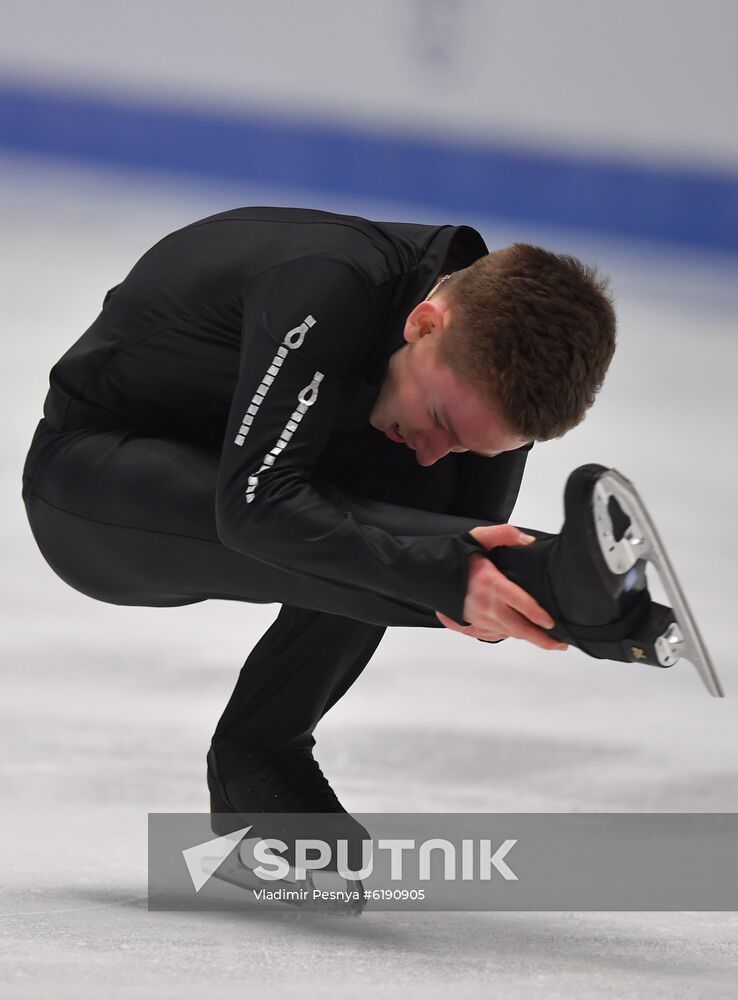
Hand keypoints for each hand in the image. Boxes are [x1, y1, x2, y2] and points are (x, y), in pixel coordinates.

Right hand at [435, 524, 567, 651]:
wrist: (427, 574)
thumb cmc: (455, 556)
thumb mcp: (478, 537)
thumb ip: (505, 534)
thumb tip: (529, 541)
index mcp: (491, 584)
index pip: (520, 603)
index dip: (538, 615)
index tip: (552, 623)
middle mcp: (485, 606)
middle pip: (518, 628)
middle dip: (541, 639)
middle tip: (559, 644)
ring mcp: (477, 619)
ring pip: (507, 633)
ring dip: (525, 637)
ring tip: (544, 640)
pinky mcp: (469, 626)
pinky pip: (493, 635)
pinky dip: (507, 634)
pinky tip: (516, 632)